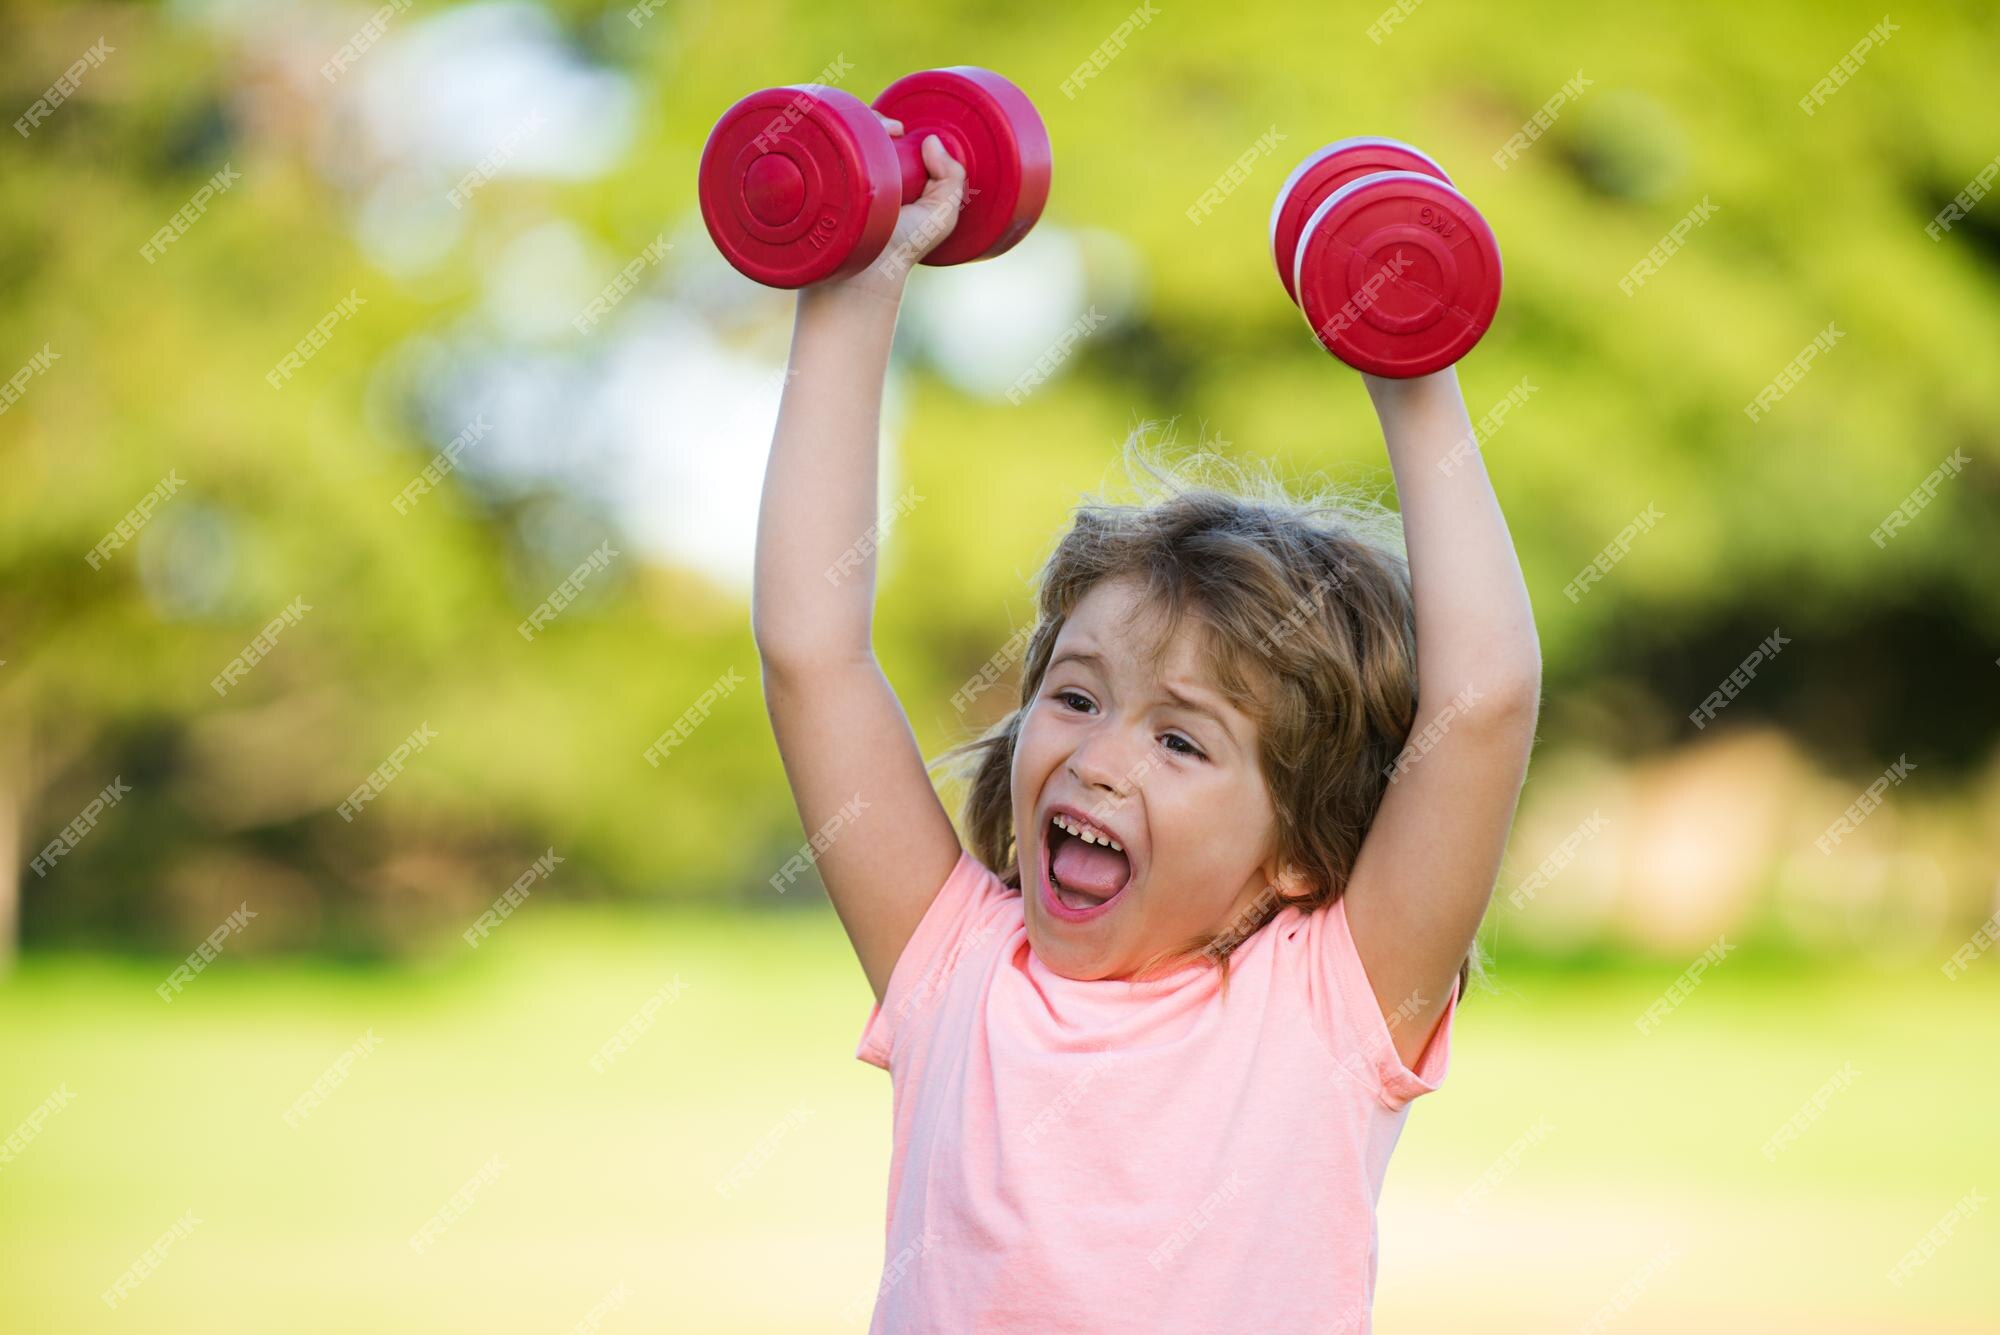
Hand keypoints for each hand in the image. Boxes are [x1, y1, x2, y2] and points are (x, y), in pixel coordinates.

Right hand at [818, 113, 967, 302]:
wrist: (867, 270)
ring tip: (869, 131)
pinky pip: (817, 150)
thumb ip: (953, 179)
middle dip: (873, 118)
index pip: (883, 135)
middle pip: (860, 128)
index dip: (892, 124)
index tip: (900, 129)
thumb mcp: (941, 214)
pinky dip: (825, 134)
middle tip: (889, 130)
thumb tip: (933, 140)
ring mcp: (836, 177)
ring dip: (852, 122)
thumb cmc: (905, 247)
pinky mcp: (815, 181)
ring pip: (840, 134)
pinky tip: (839, 131)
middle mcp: (859, 173)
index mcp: (885, 175)